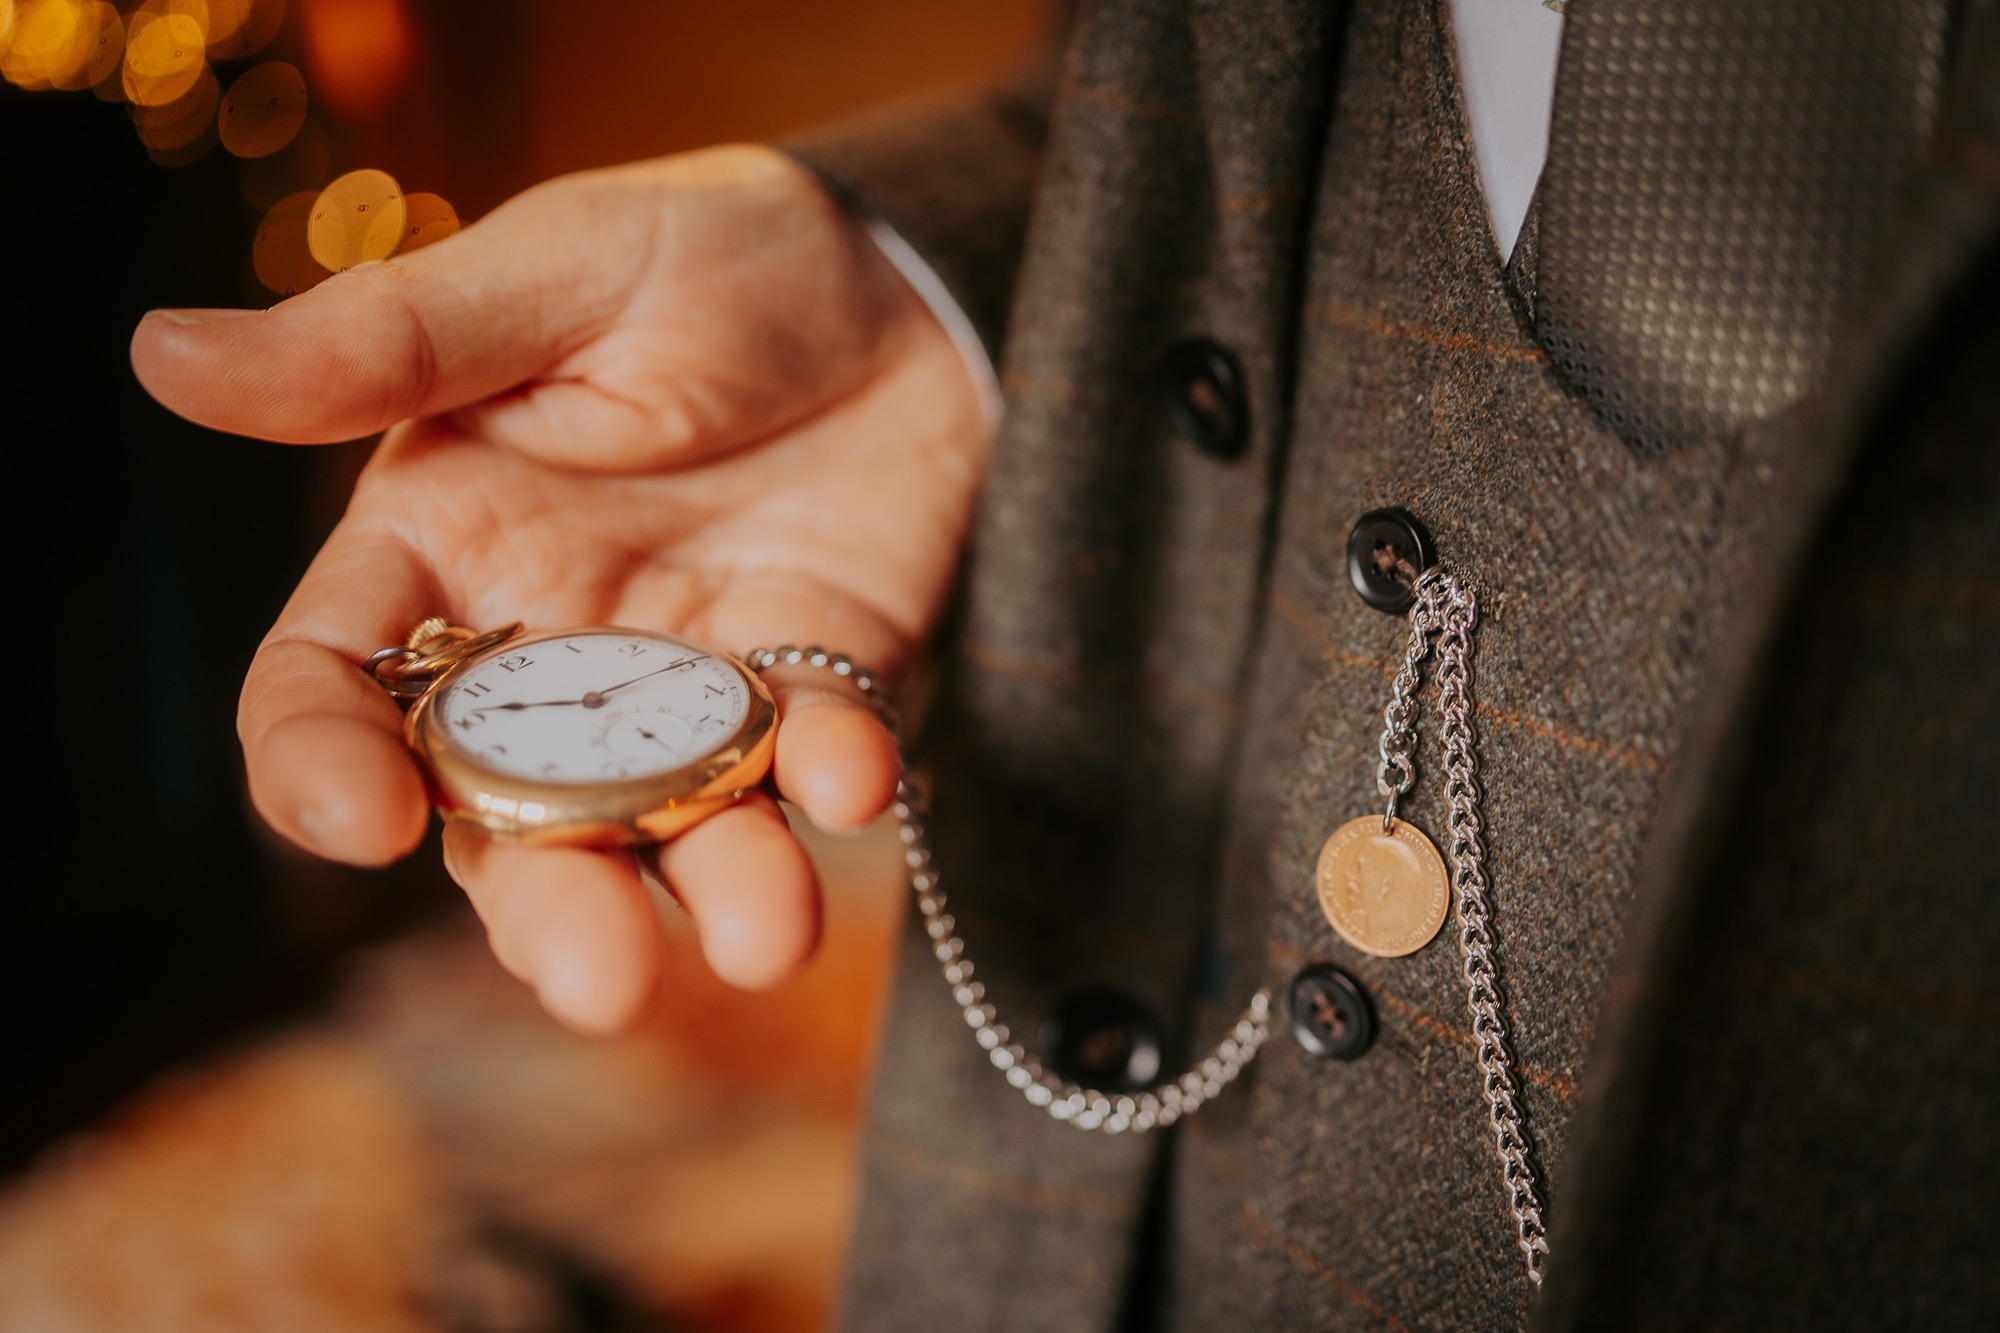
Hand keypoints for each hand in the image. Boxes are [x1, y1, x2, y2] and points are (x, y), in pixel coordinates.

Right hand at [130, 146, 990, 1031]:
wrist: (903, 278)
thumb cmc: (706, 251)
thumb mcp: (550, 273)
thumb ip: (383, 345)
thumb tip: (163, 354)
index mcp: (443, 550)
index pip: (335, 686)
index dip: (321, 764)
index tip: (360, 824)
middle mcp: (552, 649)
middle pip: (510, 817)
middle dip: (553, 907)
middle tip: (605, 981)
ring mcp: (691, 685)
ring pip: (667, 830)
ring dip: (713, 891)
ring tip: (765, 934)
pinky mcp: (820, 685)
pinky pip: (815, 760)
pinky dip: (837, 779)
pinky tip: (855, 776)